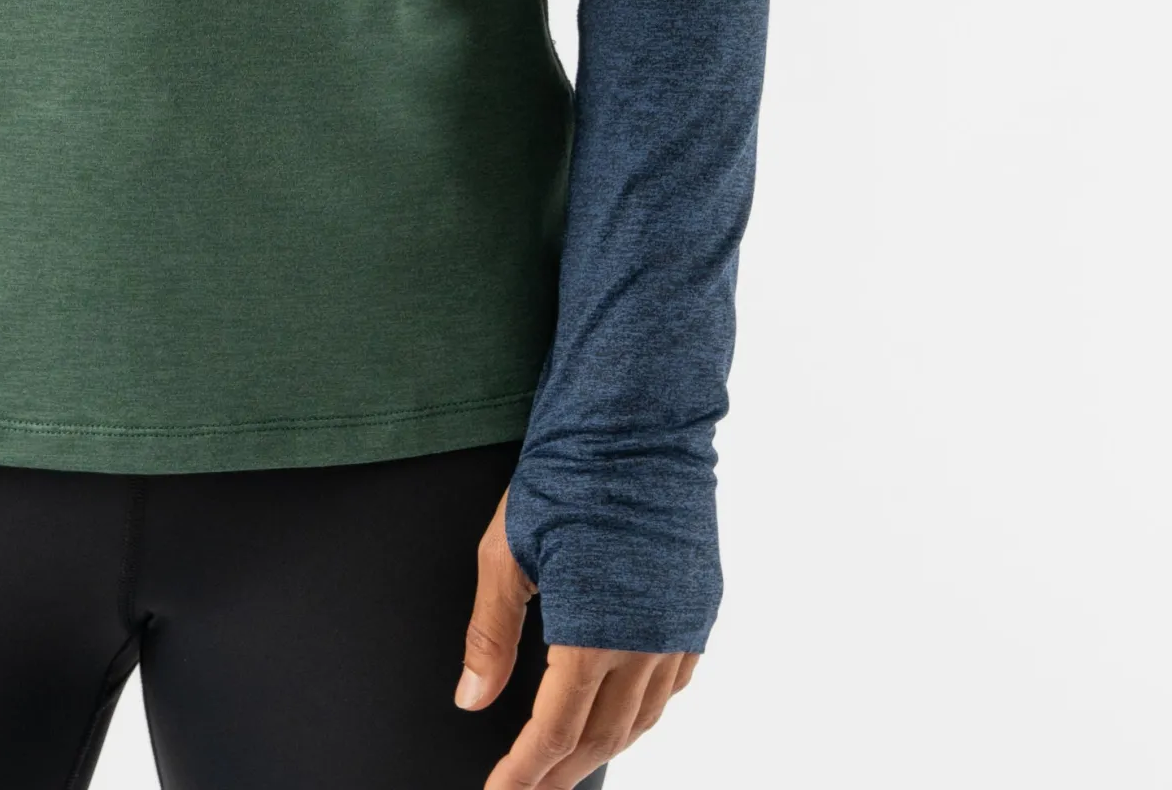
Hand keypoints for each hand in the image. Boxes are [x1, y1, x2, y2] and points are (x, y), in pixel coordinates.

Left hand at [454, 482, 697, 788]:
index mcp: (594, 632)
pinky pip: (675, 682)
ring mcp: (681, 625)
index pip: (555, 731)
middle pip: (601, 736)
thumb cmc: (564, 471)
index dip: (525, 771)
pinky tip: (621, 712)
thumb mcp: (506, 551)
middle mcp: (647, 641)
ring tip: (565, 764)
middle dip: (559, 772)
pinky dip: (643, 709)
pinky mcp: (700, 605)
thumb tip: (471, 700)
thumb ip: (489, 635)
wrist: (637, 417)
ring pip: (644, 717)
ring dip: (602, 747)